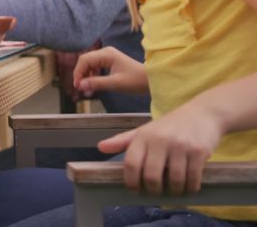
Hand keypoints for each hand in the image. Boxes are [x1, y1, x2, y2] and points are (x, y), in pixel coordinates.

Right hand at [73, 46, 149, 95]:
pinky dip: (93, 75)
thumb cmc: (135, 81)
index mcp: (106, 54)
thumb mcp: (115, 83)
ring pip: (90, 64)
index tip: (78, 86)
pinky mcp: (110, 62)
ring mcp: (108, 56)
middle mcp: (105, 52)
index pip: (84, 60)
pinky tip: (93, 85)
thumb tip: (80, 86)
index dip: (78, 73)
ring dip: (86, 76)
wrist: (151, 80)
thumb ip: (96, 83)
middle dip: (81, 74)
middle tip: (80, 88)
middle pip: (85, 61)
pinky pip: (96, 67)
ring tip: (86, 88)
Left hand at [99, 103, 223, 194]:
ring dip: (174, 191)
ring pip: (174, 180)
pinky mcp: (199, 151)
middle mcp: (160, 140)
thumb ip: (123, 141)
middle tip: (155, 191)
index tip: (134, 189)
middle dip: (152, 189)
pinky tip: (189, 186)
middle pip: (151, 175)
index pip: (131, 163)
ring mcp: (180, 146)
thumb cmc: (170, 125)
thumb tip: (100, 147)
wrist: (203, 113)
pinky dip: (190, 187)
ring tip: (173, 190)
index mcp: (143, 136)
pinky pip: (193, 177)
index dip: (131, 181)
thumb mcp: (144, 130)